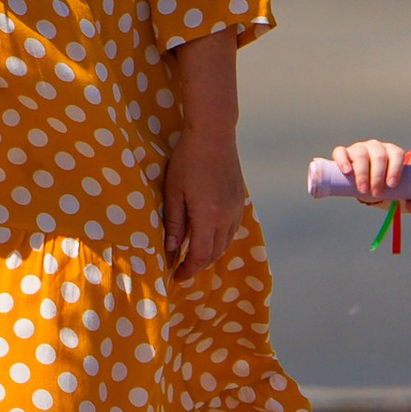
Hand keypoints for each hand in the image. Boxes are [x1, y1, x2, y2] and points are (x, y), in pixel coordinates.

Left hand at [162, 125, 248, 280]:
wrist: (214, 135)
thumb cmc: (188, 160)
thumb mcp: (174, 192)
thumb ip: (173, 222)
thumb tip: (170, 248)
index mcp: (208, 217)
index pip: (199, 255)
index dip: (187, 269)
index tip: (175, 276)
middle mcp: (227, 217)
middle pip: (215, 253)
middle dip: (198, 265)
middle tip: (181, 268)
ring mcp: (236, 209)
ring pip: (226, 243)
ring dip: (210, 254)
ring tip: (193, 256)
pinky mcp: (240, 200)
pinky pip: (232, 230)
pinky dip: (220, 240)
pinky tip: (208, 237)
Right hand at [329, 137, 410, 207]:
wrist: (371, 177)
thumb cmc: (388, 184)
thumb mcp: (402, 190)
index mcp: (392, 152)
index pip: (396, 154)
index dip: (395, 168)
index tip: (392, 185)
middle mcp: (376, 147)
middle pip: (378, 155)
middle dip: (378, 175)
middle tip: (376, 193)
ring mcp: (360, 149)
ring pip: (361, 154)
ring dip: (362, 172)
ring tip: (363, 190)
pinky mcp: (345, 153)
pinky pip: (341, 152)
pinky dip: (342, 160)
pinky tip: (346, 171)